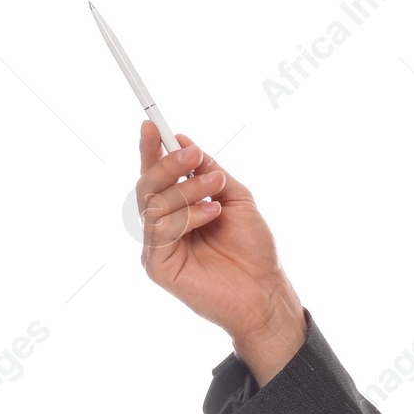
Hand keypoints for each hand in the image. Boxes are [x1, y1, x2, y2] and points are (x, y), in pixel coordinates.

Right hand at [136, 121, 304, 379]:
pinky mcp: (158, 265)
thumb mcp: (236, 199)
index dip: (152, 149)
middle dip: (169, 164)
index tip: (153, 123)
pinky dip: (188, 216)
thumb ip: (211, 172)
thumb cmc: (254, 248)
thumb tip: (184, 141)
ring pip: (155, 203)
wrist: (266, 289)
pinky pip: (162, 230)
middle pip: (148, 185)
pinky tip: (213, 214)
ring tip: (217, 188)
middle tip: (194, 153)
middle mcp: (164, 225)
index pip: (157, 175)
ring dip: (187, 189)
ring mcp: (158, 245)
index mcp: (179, 208)